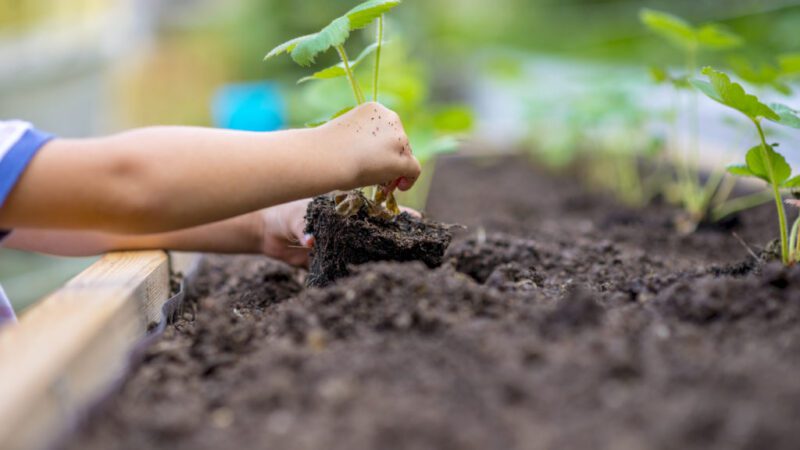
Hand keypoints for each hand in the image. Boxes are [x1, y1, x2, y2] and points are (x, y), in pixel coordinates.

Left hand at [254, 198, 420, 267]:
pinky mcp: (331, 258)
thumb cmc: (282, 212)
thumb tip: (312, 242)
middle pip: (376, 230)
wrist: (265, 231)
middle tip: (414, 245)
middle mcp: (347, 224)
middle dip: (394, 237)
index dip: (396, 213)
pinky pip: (347, 265)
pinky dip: (357, 270)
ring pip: (365, 249)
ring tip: (399, 263)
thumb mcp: (295, 216)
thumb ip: (303, 227)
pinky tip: (370, 276)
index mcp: (345, 207)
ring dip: (378, 255)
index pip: (375, 208)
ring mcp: (341, 241)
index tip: (416, 219)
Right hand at [324, 102, 420, 190]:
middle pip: (399, 141)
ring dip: (397, 169)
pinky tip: (400, 187)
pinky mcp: (402, 159)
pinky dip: (410, 179)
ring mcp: (398, 138)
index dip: (384, 145)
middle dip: (392, 157)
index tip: (375, 157)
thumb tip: (369, 155)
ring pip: (405, 155)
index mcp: (374, 109)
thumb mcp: (346, 134)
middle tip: (381, 174)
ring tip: (385, 183)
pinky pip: (414, 170)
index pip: (387, 128)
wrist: (326, 157)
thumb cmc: (326, 148)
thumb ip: (362, 138)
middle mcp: (390, 118)